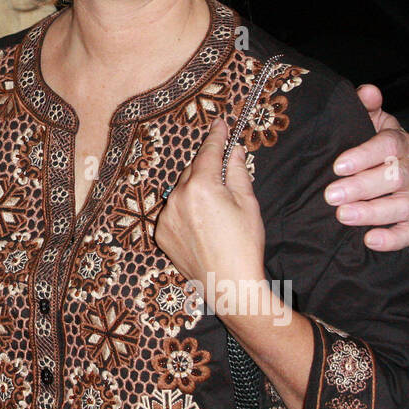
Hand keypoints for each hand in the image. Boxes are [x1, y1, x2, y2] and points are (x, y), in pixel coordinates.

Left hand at [151, 119, 264, 287]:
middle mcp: (178, 197)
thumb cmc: (244, 244)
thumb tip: (234, 150)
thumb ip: (238, 172)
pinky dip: (185, 211)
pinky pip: (173, 211)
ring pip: (181, 191)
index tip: (220, 124)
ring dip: (196, 192)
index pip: (208, 152)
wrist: (229, 284)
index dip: (216, 136)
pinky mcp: (161, 232)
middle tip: (225, 182)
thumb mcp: (248, 204)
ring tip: (215, 215)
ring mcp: (166, 216)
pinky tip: (202, 227)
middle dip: (207, 170)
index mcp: (202, 186)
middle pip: (193, 171)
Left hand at [325, 84, 408, 251]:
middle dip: (362, 187)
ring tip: (343, 216)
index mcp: (400, 142)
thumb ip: (364, 107)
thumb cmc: (370, 146)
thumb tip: (368, 91)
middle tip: (331, 195)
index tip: (338, 165)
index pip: (390, 144)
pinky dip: (392, 239)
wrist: (392, 172)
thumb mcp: (366, 123)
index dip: (365, 155)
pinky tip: (369, 240)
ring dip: (373, 212)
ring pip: (403, 205)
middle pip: (396, 176)